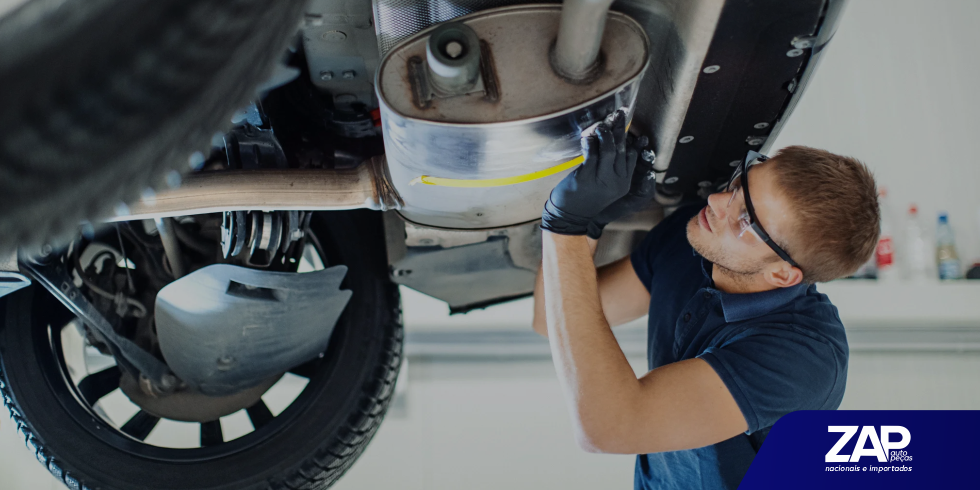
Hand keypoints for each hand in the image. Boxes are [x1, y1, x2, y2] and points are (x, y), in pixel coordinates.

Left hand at [541, 110, 634, 234]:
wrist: (571, 217)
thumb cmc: (587, 197)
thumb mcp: (607, 185)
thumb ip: (613, 167)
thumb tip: (613, 141)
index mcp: (624, 182)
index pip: (632, 155)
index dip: (630, 137)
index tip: (627, 123)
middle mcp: (616, 181)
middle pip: (622, 149)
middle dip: (621, 129)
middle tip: (620, 113)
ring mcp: (602, 180)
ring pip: (608, 150)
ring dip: (605, 134)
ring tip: (601, 125)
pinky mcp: (586, 177)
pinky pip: (590, 154)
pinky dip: (590, 143)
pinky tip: (587, 137)